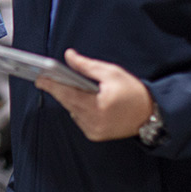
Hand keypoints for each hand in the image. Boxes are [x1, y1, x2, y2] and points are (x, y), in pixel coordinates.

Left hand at [35, 49, 152, 141]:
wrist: (150, 115)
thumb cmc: (133, 92)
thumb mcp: (111, 73)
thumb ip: (87, 66)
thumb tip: (69, 56)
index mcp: (98, 105)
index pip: (68, 94)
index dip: (52, 85)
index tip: (39, 78)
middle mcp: (94, 121)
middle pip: (67, 102)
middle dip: (58, 89)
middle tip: (45, 78)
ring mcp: (94, 130)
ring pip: (72, 111)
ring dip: (70, 99)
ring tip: (69, 87)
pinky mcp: (95, 135)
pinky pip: (79, 119)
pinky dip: (78, 109)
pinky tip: (83, 100)